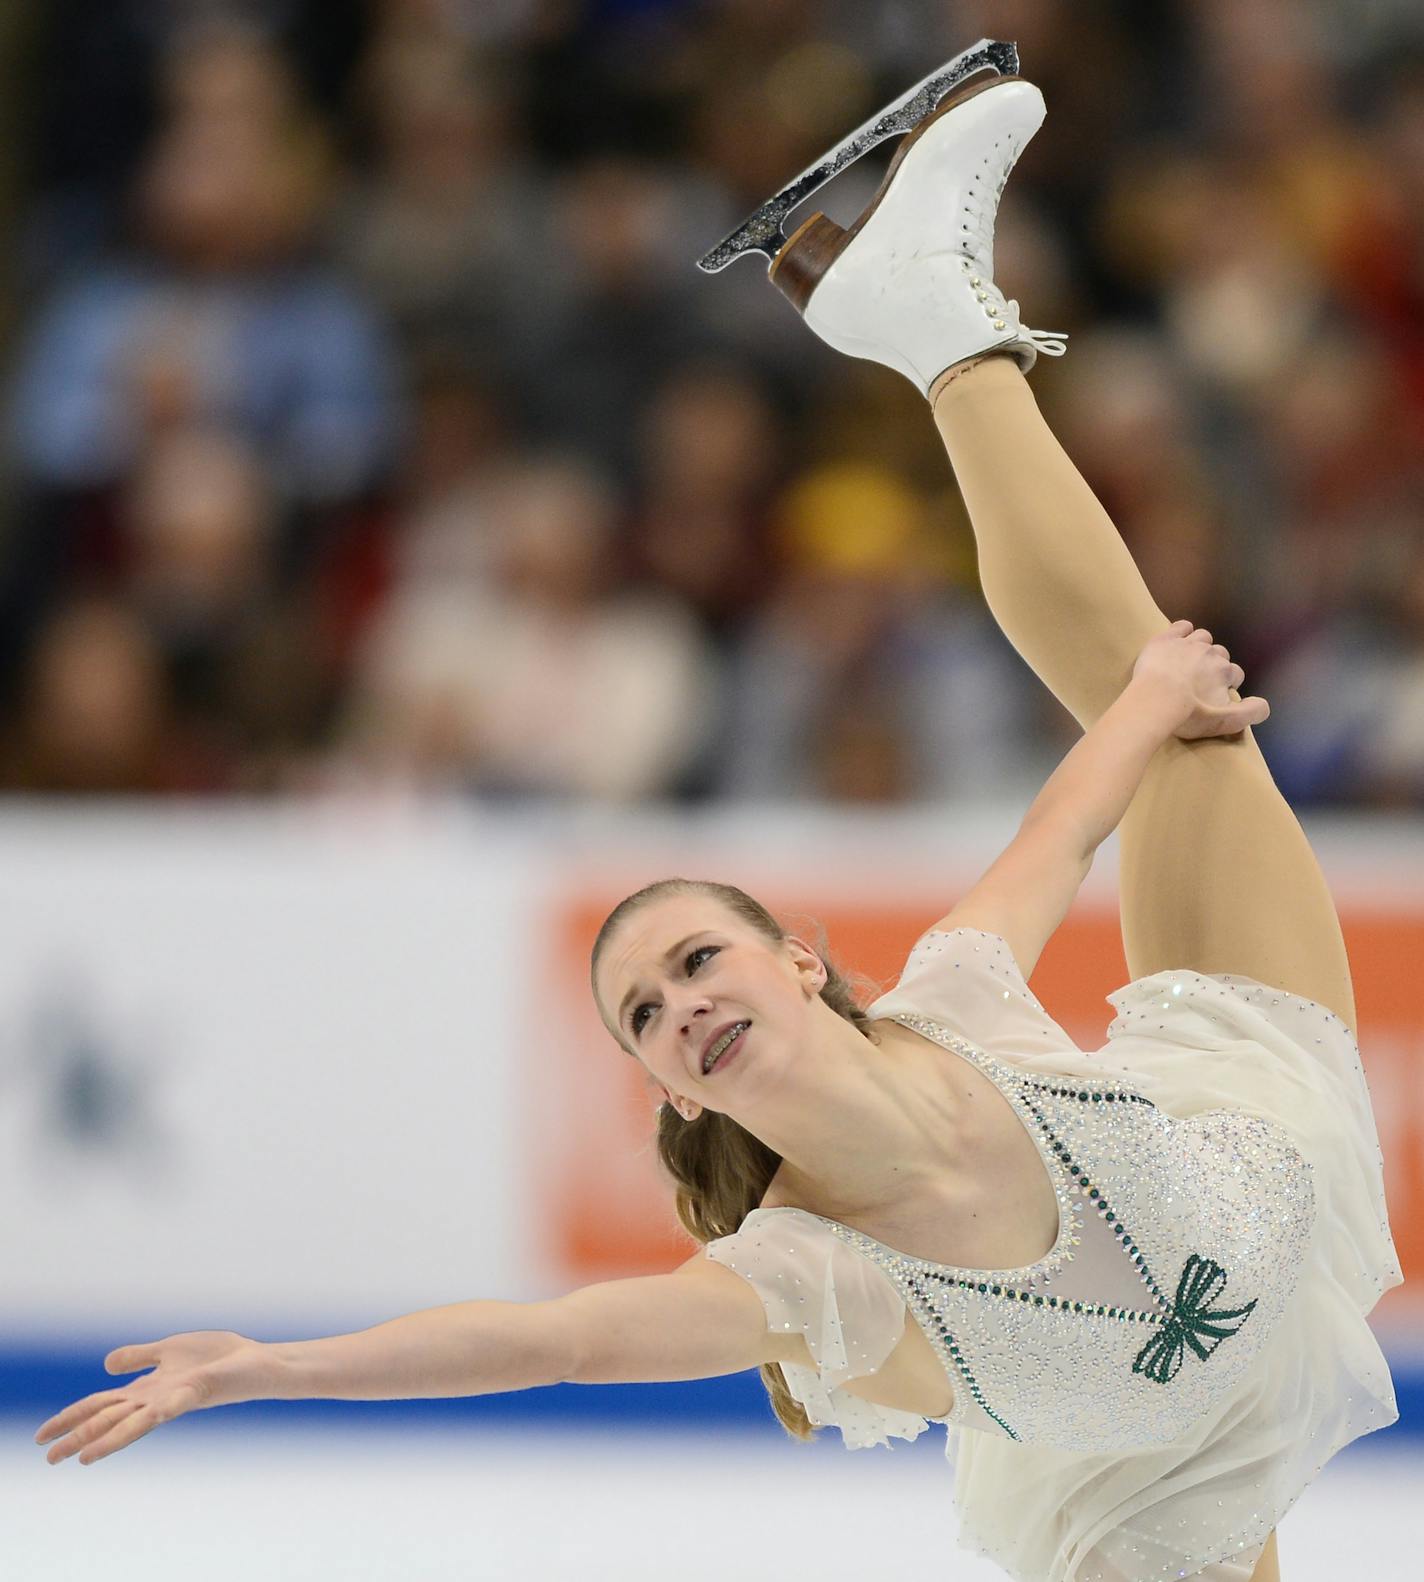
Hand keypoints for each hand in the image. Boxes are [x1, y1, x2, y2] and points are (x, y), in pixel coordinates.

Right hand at [35, 1329, 267, 1465]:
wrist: (256, 1361)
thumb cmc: (217, 1356)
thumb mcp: (170, 1349)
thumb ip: (139, 1357)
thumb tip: (105, 1366)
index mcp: (148, 1390)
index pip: (100, 1405)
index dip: (71, 1418)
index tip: (41, 1437)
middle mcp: (157, 1400)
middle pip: (109, 1419)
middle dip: (79, 1437)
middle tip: (47, 1459)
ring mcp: (176, 1398)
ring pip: (135, 1422)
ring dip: (110, 1439)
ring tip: (84, 1457)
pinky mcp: (199, 1391)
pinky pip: (177, 1402)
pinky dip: (161, 1409)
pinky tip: (148, 1413)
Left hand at [1132, 619, 1269, 740]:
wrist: (1153, 700)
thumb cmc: (1187, 714)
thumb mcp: (1225, 722)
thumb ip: (1251, 713)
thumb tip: (1264, 706)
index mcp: (1225, 672)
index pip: (1235, 674)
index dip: (1227, 684)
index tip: (1214, 694)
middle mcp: (1211, 653)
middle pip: (1220, 654)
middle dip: (1214, 665)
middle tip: (1198, 681)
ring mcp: (1188, 643)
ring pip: (1203, 638)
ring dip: (1200, 647)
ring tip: (1188, 661)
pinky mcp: (1166, 639)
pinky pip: (1182, 626)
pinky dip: (1183, 631)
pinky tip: (1177, 640)